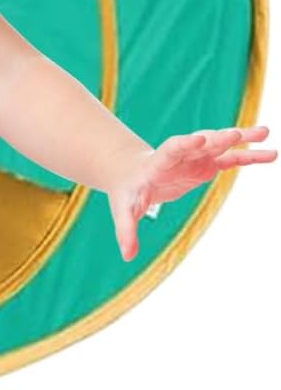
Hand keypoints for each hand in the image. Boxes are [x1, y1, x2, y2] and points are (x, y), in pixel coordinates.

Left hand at [107, 125, 275, 260]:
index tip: (198, 138)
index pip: (170, 150)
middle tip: (236, 134)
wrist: (132, 174)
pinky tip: (269, 154)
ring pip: (219, 146)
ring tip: (265, 133)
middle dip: (216, 139)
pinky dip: (247, 156)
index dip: (184, 144)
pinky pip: (230, 159)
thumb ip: (127, 230)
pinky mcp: (206, 165)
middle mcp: (179, 155)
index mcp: (158, 163)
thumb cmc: (128, 192)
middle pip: (199, 143)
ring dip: (240, 139)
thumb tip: (126, 256)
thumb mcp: (124, 210)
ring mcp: (194, 158)